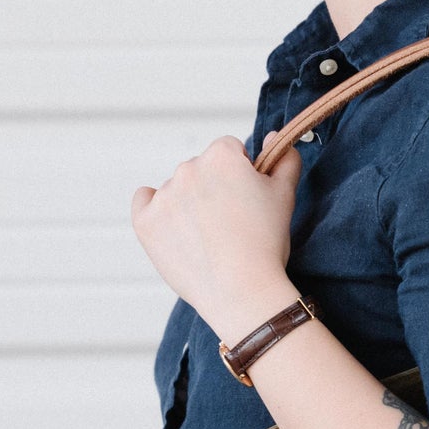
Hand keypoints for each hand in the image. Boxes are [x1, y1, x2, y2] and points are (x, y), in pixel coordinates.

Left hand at [132, 130, 302, 340]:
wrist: (241, 291)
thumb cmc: (265, 244)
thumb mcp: (285, 195)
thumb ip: (283, 158)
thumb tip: (270, 137)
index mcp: (222, 156)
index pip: (229, 150)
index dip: (242, 173)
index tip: (247, 198)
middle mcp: (188, 169)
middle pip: (201, 169)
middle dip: (213, 188)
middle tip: (231, 223)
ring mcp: (164, 195)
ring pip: (177, 189)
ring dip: (189, 203)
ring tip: (209, 238)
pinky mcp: (146, 222)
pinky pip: (143, 202)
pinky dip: (155, 210)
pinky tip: (172, 225)